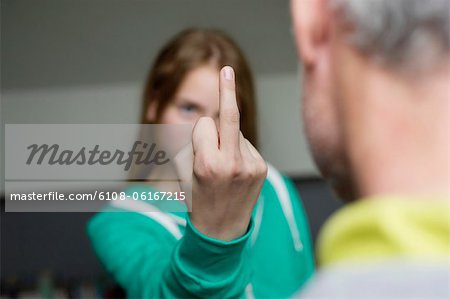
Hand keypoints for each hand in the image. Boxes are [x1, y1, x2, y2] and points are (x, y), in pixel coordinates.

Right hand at [174, 66, 266, 240]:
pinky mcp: (262, 168)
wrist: (221, 231)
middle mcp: (232, 164)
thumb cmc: (197, 200)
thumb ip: (196, 143)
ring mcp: (251, 166)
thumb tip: (214, 118)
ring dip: (227, 141)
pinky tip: (236, 171)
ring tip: (224, 170)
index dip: (198, 134)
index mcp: (207, 165)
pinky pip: (246, 145)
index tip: (199, 136)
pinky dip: (238, 150)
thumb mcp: (186, 172)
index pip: (203, 124)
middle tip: (225, 69)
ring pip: (235, 132)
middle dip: (226, 91)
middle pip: (228, 116)